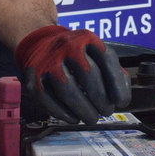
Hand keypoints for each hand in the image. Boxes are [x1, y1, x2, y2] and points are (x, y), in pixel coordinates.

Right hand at [14, 25, 130, 123]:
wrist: (41, 44)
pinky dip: (63, 113)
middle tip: (106, 111)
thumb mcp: (96, 53)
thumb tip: (121, 96)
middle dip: (100, 98)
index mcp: (87, 38)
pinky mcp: (33, 76)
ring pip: (67, 88)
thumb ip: (113, 72)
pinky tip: (74, 118)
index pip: (107, 58)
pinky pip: (48, 98)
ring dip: (83, 108)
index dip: (117, 83)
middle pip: (88, 74)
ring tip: (92, 118)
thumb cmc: (76, 55)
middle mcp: (67, 45)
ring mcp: (48, 60)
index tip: (121, 101)